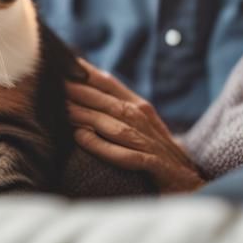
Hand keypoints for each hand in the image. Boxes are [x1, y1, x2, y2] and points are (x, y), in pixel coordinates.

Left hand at [66, 59, 203, 192]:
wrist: (189, 180)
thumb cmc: (158, 151)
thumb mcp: (139, 125)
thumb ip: (115, 109)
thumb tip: (82, 96)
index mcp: (140, 107)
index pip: (110, 84)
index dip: (87, 73)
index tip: (63, 63)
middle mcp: (144, 119)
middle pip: (108, 102)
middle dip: (80, 93)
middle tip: (53, 85)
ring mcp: (148, 142)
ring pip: (113, 125)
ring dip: (87, 117)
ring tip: (61, 111)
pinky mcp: (153, 164)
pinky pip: (126, 155)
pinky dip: (103, 147)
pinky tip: (82, 140)